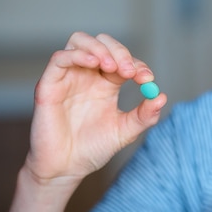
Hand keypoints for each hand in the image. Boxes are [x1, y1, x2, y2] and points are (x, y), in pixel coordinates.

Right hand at [25, 32, 166, 183]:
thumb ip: (144, 116)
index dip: (137, 64)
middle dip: (119, 52)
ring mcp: (68, 78)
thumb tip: (162, 97)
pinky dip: (77, 55)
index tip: (147, 78)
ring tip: (112, 66)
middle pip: (103, 43)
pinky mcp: (49, 85)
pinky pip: (59, 58)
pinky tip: (93, 64)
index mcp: (106, 83)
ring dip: (99, 48)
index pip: (123, 60)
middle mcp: (87, 75)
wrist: (66, 169)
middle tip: (129, 71)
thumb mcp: (125, 132)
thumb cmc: (93, 149)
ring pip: (79, 41)